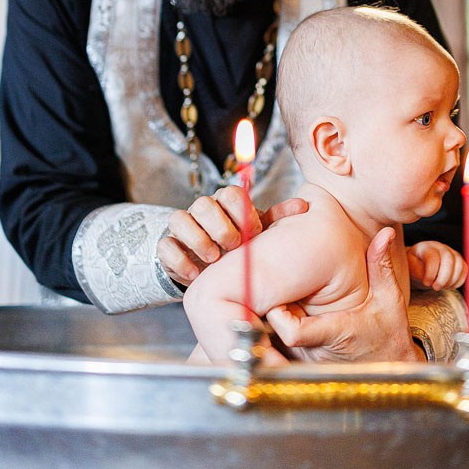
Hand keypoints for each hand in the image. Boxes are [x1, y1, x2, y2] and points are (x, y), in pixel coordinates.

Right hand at [157, 190, 307, 286]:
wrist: (210, 268)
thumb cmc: (238, 246)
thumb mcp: (257, 233)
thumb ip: (276, 219)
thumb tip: (303, 205)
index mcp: (225, 203)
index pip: (230, 193)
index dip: (242, 211)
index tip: (254, 233)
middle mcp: (202, 210)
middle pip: (203, 203)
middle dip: (220, 225)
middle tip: (233, 245)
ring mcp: (183, 227)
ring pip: (179, 218)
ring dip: (198, 239)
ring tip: (213, 258)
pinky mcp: (167, 246)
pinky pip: (165, 246)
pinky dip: (179, 259)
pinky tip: (194, 275)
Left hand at [265, 226, 423, 362]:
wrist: (390, 369)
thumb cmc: (389, 336)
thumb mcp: (390, 300)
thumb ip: (382, 267)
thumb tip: (385, 234)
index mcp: (335, 332)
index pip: (293, 332)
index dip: (277, 315)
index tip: (277, 294)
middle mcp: (315, 350)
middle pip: (274, 334)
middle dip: (267, 309)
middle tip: (265, 285)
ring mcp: (306, 359)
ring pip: (272, 341)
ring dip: (267, 319)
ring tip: (266, 294)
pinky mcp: (302, 362)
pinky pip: (278, 347)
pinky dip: (273, 329)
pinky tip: (277, 308)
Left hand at [406, 242, 467, 290]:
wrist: (419, 265)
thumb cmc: (414, 267)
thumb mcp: (410, 269)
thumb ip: (418, 272)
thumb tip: (429, 279)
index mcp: (426, 247)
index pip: (433, 257)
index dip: (431, 272)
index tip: (426, 283)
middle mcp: (440, 247)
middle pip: (449, 258)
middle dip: (444, 277)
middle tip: (436, 288)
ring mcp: (451, 252)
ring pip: (459, 264)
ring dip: (452, 280)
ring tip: (442, 287)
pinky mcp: (458, 260)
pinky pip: (465, 269)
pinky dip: (459, 280)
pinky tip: (448, 286)